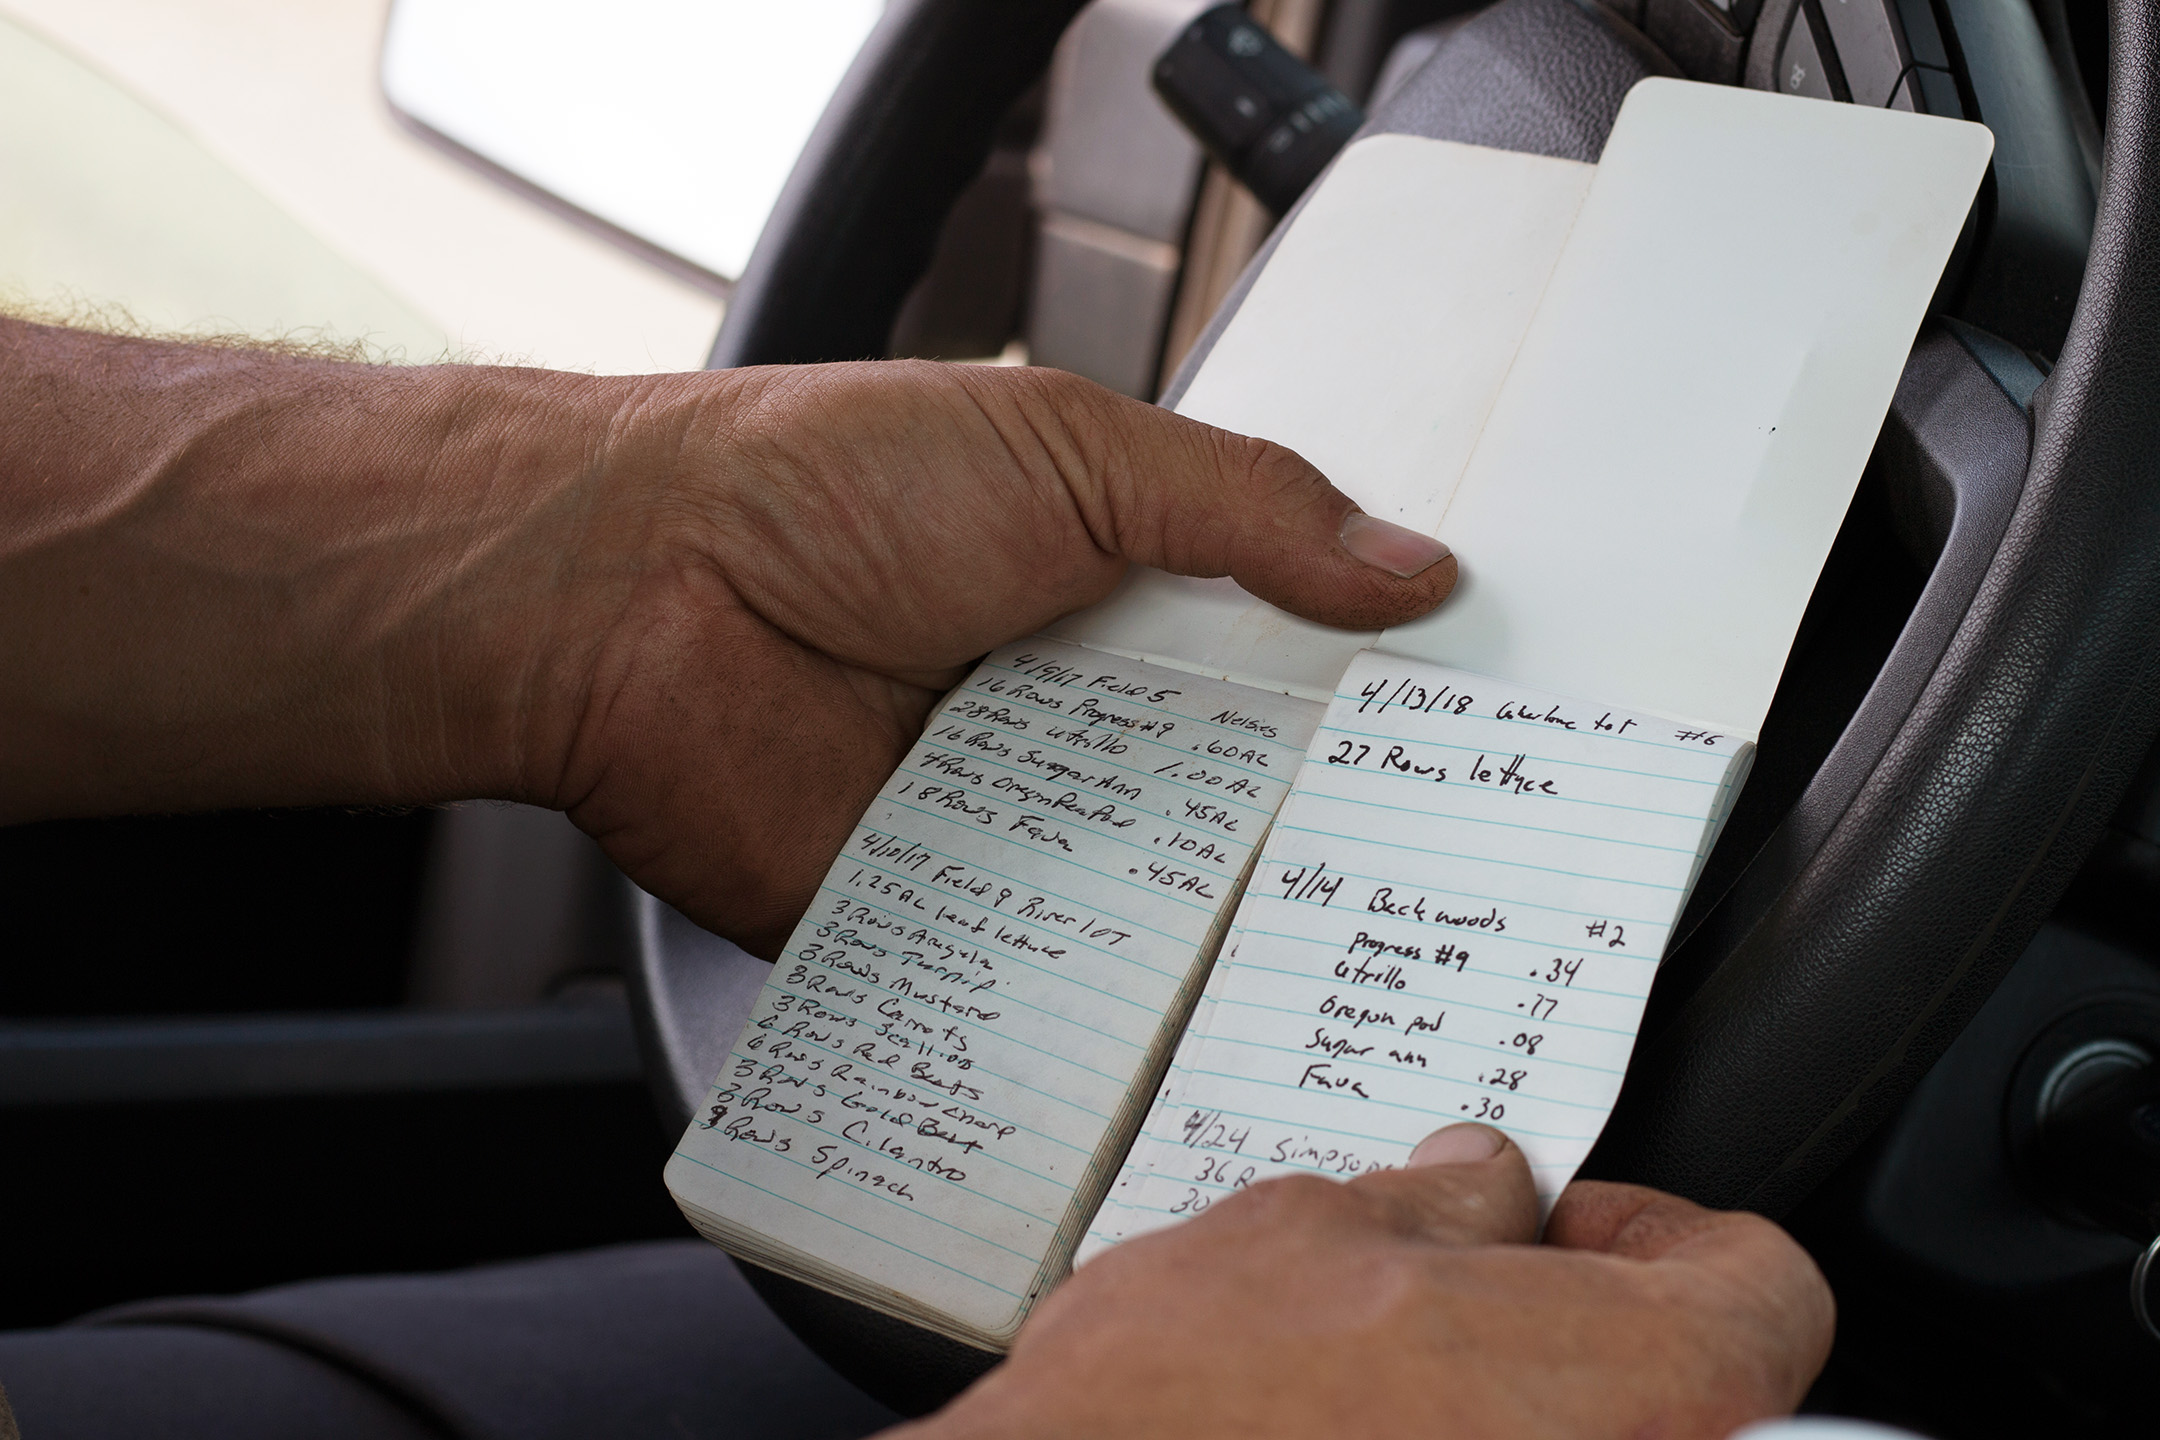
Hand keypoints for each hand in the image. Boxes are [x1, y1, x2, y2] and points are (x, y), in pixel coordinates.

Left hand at [0, 328, 1452, 957]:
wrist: (639, 595)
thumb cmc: (825, 487)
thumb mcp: (1072, 450)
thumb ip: (1249, 508)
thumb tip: (1410, 567)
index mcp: (1113, 591)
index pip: (1277, 662)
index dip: (1365, 700)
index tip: (1472, 749)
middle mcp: (1070, 712)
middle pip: (1231, 792)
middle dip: (1314, 829)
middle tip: (1435, 873)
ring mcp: (1008, 821)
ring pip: (1157, 896)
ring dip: (1225, 918)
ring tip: (1342, 964)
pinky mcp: (942, 916)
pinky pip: (1045, 973)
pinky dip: (1106, 996)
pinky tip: (1192, 1020)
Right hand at [894, 1125, 1833, 1439]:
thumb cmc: (1184, 1409)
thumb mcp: (1309, 1234)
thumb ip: (1436, 1203)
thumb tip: (1482, 1182)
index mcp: (1628, 1377)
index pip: (1760, 1285)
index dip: (1654, 1229)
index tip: (1566, 1226)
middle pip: (1675, 1374)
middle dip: (1566, 1316)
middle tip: (1460, 1291)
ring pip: (1577, 1434)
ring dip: (1498, 1399)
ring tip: (1377, 1376)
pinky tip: (1350, 1436)